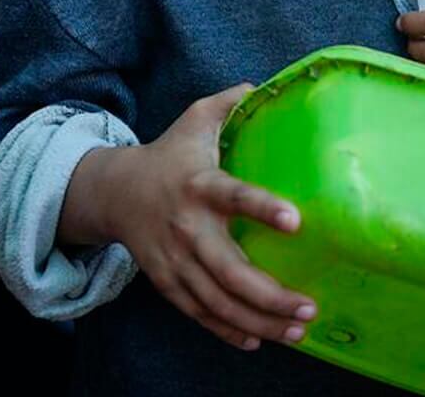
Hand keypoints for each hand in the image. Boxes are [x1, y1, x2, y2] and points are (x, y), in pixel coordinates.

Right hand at [65, 86, 315, 350]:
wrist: (114, 192)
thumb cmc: (169, 154)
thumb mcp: (195, 119)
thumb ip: (231, 102)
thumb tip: (267, 86)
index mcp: (200, 185)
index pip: (234, 196)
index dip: (263, 209)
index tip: (296, 221)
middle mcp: (188, 228)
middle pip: (230, 270)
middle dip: (271, 294)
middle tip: (310, 307)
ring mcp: (175, 260)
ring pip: (218, 301)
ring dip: (259, 321)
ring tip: (297, 331)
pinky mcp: (167, 282)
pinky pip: (199, 313)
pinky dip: (227, 330)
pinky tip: (258, 339)